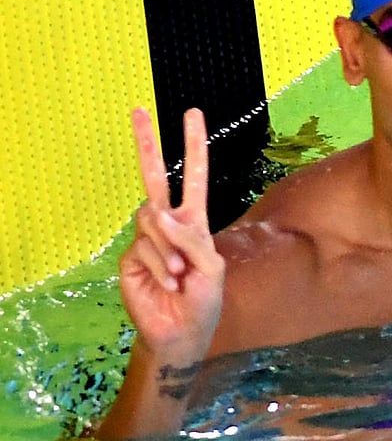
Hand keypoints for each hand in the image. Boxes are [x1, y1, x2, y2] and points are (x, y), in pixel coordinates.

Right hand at [118, 108, 225, 359]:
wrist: (182, 330)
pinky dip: (162, 265)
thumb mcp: (211, 267)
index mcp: (193, 220)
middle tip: (139, 110)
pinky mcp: (130, 258)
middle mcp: (168, 224)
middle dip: (148, 143)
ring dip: (171, 248)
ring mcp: (147, 239)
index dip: (193, 146)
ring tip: (182, 275)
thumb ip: (191, 238)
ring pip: (153, 220)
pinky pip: (144, 247)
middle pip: (155, 177)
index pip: (194, 176)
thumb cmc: (204, 299)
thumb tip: (159, 214)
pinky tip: (170, 282)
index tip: (191, 113)